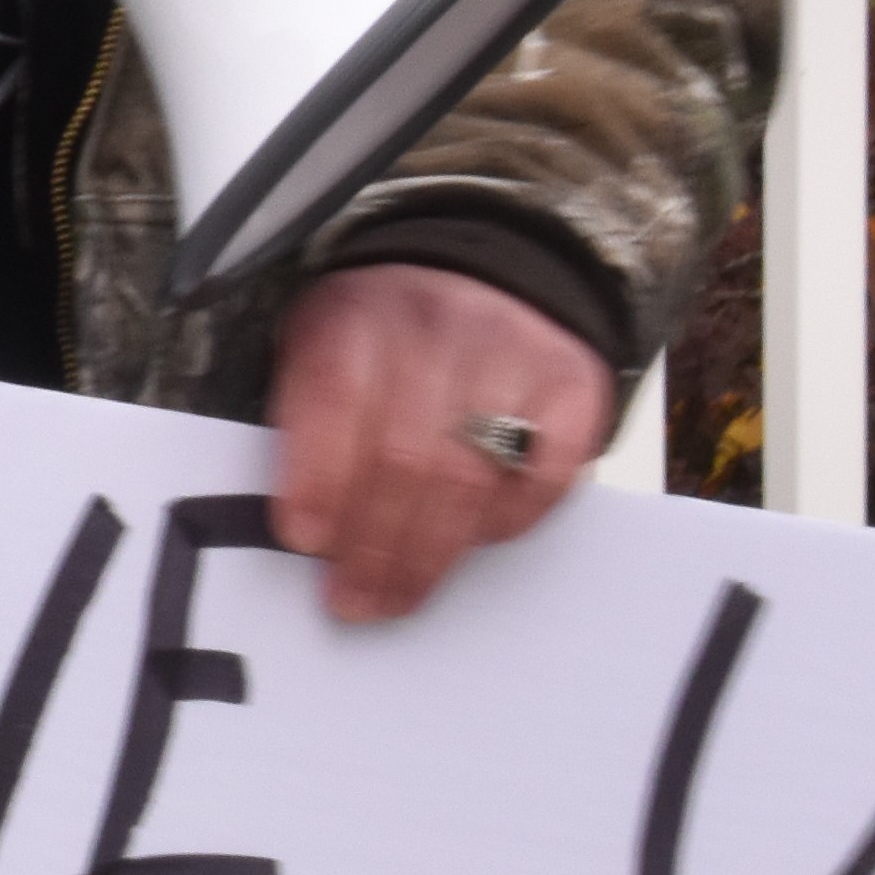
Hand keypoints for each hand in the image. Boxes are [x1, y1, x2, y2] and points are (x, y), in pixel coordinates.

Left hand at [266, 262, 612, 625]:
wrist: (478, 276)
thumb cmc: (377, 339)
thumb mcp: (314, 350)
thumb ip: (302, 424)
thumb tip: (303, 531)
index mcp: (355, 316)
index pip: (335, 398)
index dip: (320, 478)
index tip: (306, 540)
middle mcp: (437, 327)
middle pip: (406, 454)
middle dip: (374, 543)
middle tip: (354, 599)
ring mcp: (513, 355)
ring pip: (471, 475)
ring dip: (429, 554)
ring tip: (397, 596)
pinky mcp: (572, 387)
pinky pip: (544, 477)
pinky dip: (504, 523)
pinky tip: (469, 544)